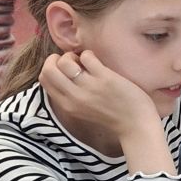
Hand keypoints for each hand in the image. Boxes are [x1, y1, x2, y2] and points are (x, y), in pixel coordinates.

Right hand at [40, 50, 158, 140]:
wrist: (136, 126)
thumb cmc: (113, 117)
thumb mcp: (83, 111)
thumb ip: (72, 97)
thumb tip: (65, 75)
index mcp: (67, 105)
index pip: (44, 80)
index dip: (51, 68)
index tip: (64, 68)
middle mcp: (74, 96)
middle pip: (48, 69)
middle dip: (57, 59)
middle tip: (72, 61)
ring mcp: (89, 87)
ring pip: (64, 62)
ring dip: (73, 56)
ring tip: (85, 61)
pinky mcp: (105, 78)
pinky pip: (87, 57)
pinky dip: (89, 54)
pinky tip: (97, 61)